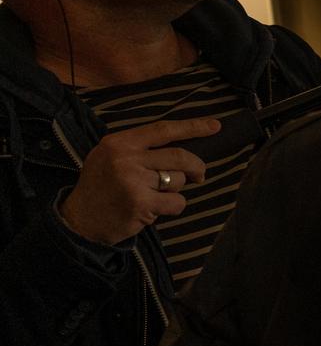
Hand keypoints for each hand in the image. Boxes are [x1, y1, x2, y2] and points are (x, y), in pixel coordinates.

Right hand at [59, 118, 219, 245]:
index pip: (163, 130)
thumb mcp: (110, 157)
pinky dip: (173, 207)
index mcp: (119, 142)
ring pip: (178, 180)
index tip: (215, 126)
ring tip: (155, 195)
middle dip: (196, 167)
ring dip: (175, 190)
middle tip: (198, 176)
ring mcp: (134, 180)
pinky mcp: (142, 203)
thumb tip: (182, 145)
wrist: (80, 220)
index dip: (192, 127)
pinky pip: (177, 202)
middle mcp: (126, 158)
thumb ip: (140, 149)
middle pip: (180, 156)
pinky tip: (154, 209)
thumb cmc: (102, 187)